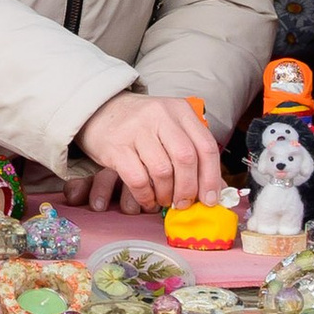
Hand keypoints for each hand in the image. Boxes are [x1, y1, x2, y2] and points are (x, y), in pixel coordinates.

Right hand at [73, 91, 222, 211]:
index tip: (210, 199)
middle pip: (186, 159)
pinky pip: (137, 179)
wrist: (98, 110)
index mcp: (180, 110)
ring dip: (167, 194)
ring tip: (164, 200)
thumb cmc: (140, 124)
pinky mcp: (116, 146)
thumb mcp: (170, 128)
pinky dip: (146, 195)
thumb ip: (193, 152)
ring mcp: (136, 130)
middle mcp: (159, 116)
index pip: (205, 146)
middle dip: (189, 188)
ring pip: (162, 171)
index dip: (211, 177)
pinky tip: (148, 199)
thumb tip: (216, 190)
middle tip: (185, 203)